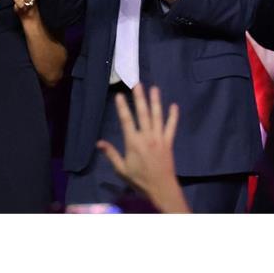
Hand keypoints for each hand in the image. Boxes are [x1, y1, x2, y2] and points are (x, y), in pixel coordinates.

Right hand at [96, 84, 188, 212]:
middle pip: (143, 114)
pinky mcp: (168, 143)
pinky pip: (171, 127)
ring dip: (156, 102)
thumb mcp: (121, 169)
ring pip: (157, 117)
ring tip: (155, 88)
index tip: (120, 95)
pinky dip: (173, 116)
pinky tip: (174, 106)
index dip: (123, 107)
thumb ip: (111, 154)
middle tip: (138, 84)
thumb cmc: (140, 180)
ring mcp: (159, 139)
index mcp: (133, 143)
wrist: (162, 189)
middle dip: (140, 98)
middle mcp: (147, 137)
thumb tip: (98, 142)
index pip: (126, 121)